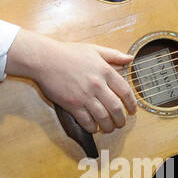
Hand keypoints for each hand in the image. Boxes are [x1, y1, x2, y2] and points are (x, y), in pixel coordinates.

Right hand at [7, 29, 136, 133]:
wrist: (45, 59)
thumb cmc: (68, 53)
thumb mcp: (94, 49)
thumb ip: (114, 55)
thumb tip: (130, 59)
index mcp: (105, 71)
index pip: (125, 91)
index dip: (132, 104)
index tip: (132, 111)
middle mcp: (97, 85)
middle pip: (116, 108)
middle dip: (121, 119)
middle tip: (121, 123)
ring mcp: (85, 96)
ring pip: (103, 118)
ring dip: (108, 126)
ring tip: (109, 128)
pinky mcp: (72, 105)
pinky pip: (86, 121)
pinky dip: (93, 127)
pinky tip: (94, 128)